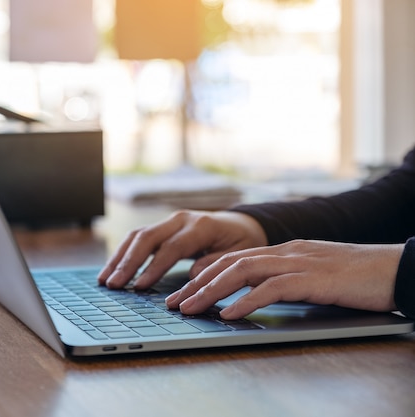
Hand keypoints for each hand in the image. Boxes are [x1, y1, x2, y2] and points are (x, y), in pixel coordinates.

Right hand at [97, 210, 267, 288]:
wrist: (242, 225)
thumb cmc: (242, 242)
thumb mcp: (239, 255)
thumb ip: (216, 264)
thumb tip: (192, 277)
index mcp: (201, 226)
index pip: (172, 247)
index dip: (154, 267)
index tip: (139, 286)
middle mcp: (181, 219)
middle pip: (147, 238)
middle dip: (128, 262)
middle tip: (113, 284)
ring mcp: (169, 221)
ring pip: (137, 235)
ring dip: (119, 258)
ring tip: (105, 280)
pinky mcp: (162, 228)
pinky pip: (138, 238)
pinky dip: (123, 254)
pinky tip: (112, 269)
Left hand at [165, 240, 402, 319]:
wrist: (397, 268)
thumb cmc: (355, 276)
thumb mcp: (311, 274)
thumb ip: (282, 280)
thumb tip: (253, 296)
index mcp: (281, 250)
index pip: (232, 259)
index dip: (203, 275)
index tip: (182, 292)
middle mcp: (284, 252)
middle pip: (228, 263)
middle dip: (196, 283)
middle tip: (174, 302)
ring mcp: (297, 262)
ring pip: (241, 271)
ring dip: (210, 291)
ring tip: (189, 308)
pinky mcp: (313, 278)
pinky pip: (271, 288)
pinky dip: (245, 301)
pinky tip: (227, 314)